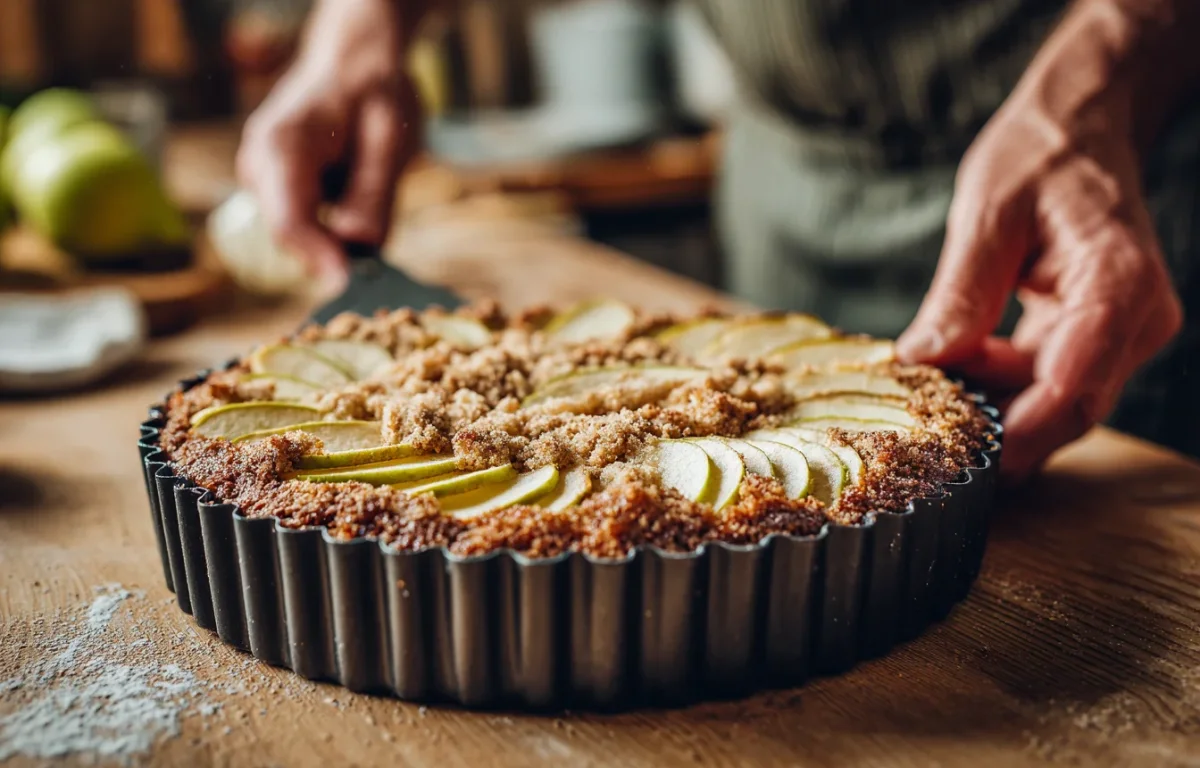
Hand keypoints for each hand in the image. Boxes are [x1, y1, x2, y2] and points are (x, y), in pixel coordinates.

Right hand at [236, 0, 421, 289]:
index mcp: (281, 146)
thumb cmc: (374, 90)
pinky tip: (362, 206)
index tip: (353, 285)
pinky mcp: (277, 189)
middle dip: (334, 256)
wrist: (355, 60)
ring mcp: (262, 178)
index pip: (289, 222)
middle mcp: (259, 164)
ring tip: (375, 208)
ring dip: (338, 242)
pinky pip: (305, 224)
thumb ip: (373, 194)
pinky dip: (334, 231)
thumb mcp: (389, 138)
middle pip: (291, 236)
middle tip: (382, 269)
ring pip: (300, 235)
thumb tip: (360, 246)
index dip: (321, 261)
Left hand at [898, 86, 1181, 481]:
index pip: (1073, 381)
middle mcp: (1135, 316)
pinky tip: (955, 369)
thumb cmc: (1038, 155)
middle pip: (1069, 406)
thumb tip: (925, 360)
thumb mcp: (986, 214)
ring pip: (1058, 401)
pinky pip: (1051, 380)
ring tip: (930, 386)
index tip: (966, 458)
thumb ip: (961, 291)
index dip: (1020, 431)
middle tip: (927, 434)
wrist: (1081, 127)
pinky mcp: (1100, 336)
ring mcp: (1123, 331)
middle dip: (999, 426)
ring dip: (995, 403)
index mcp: (1116, 281)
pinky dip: (1002, 383)